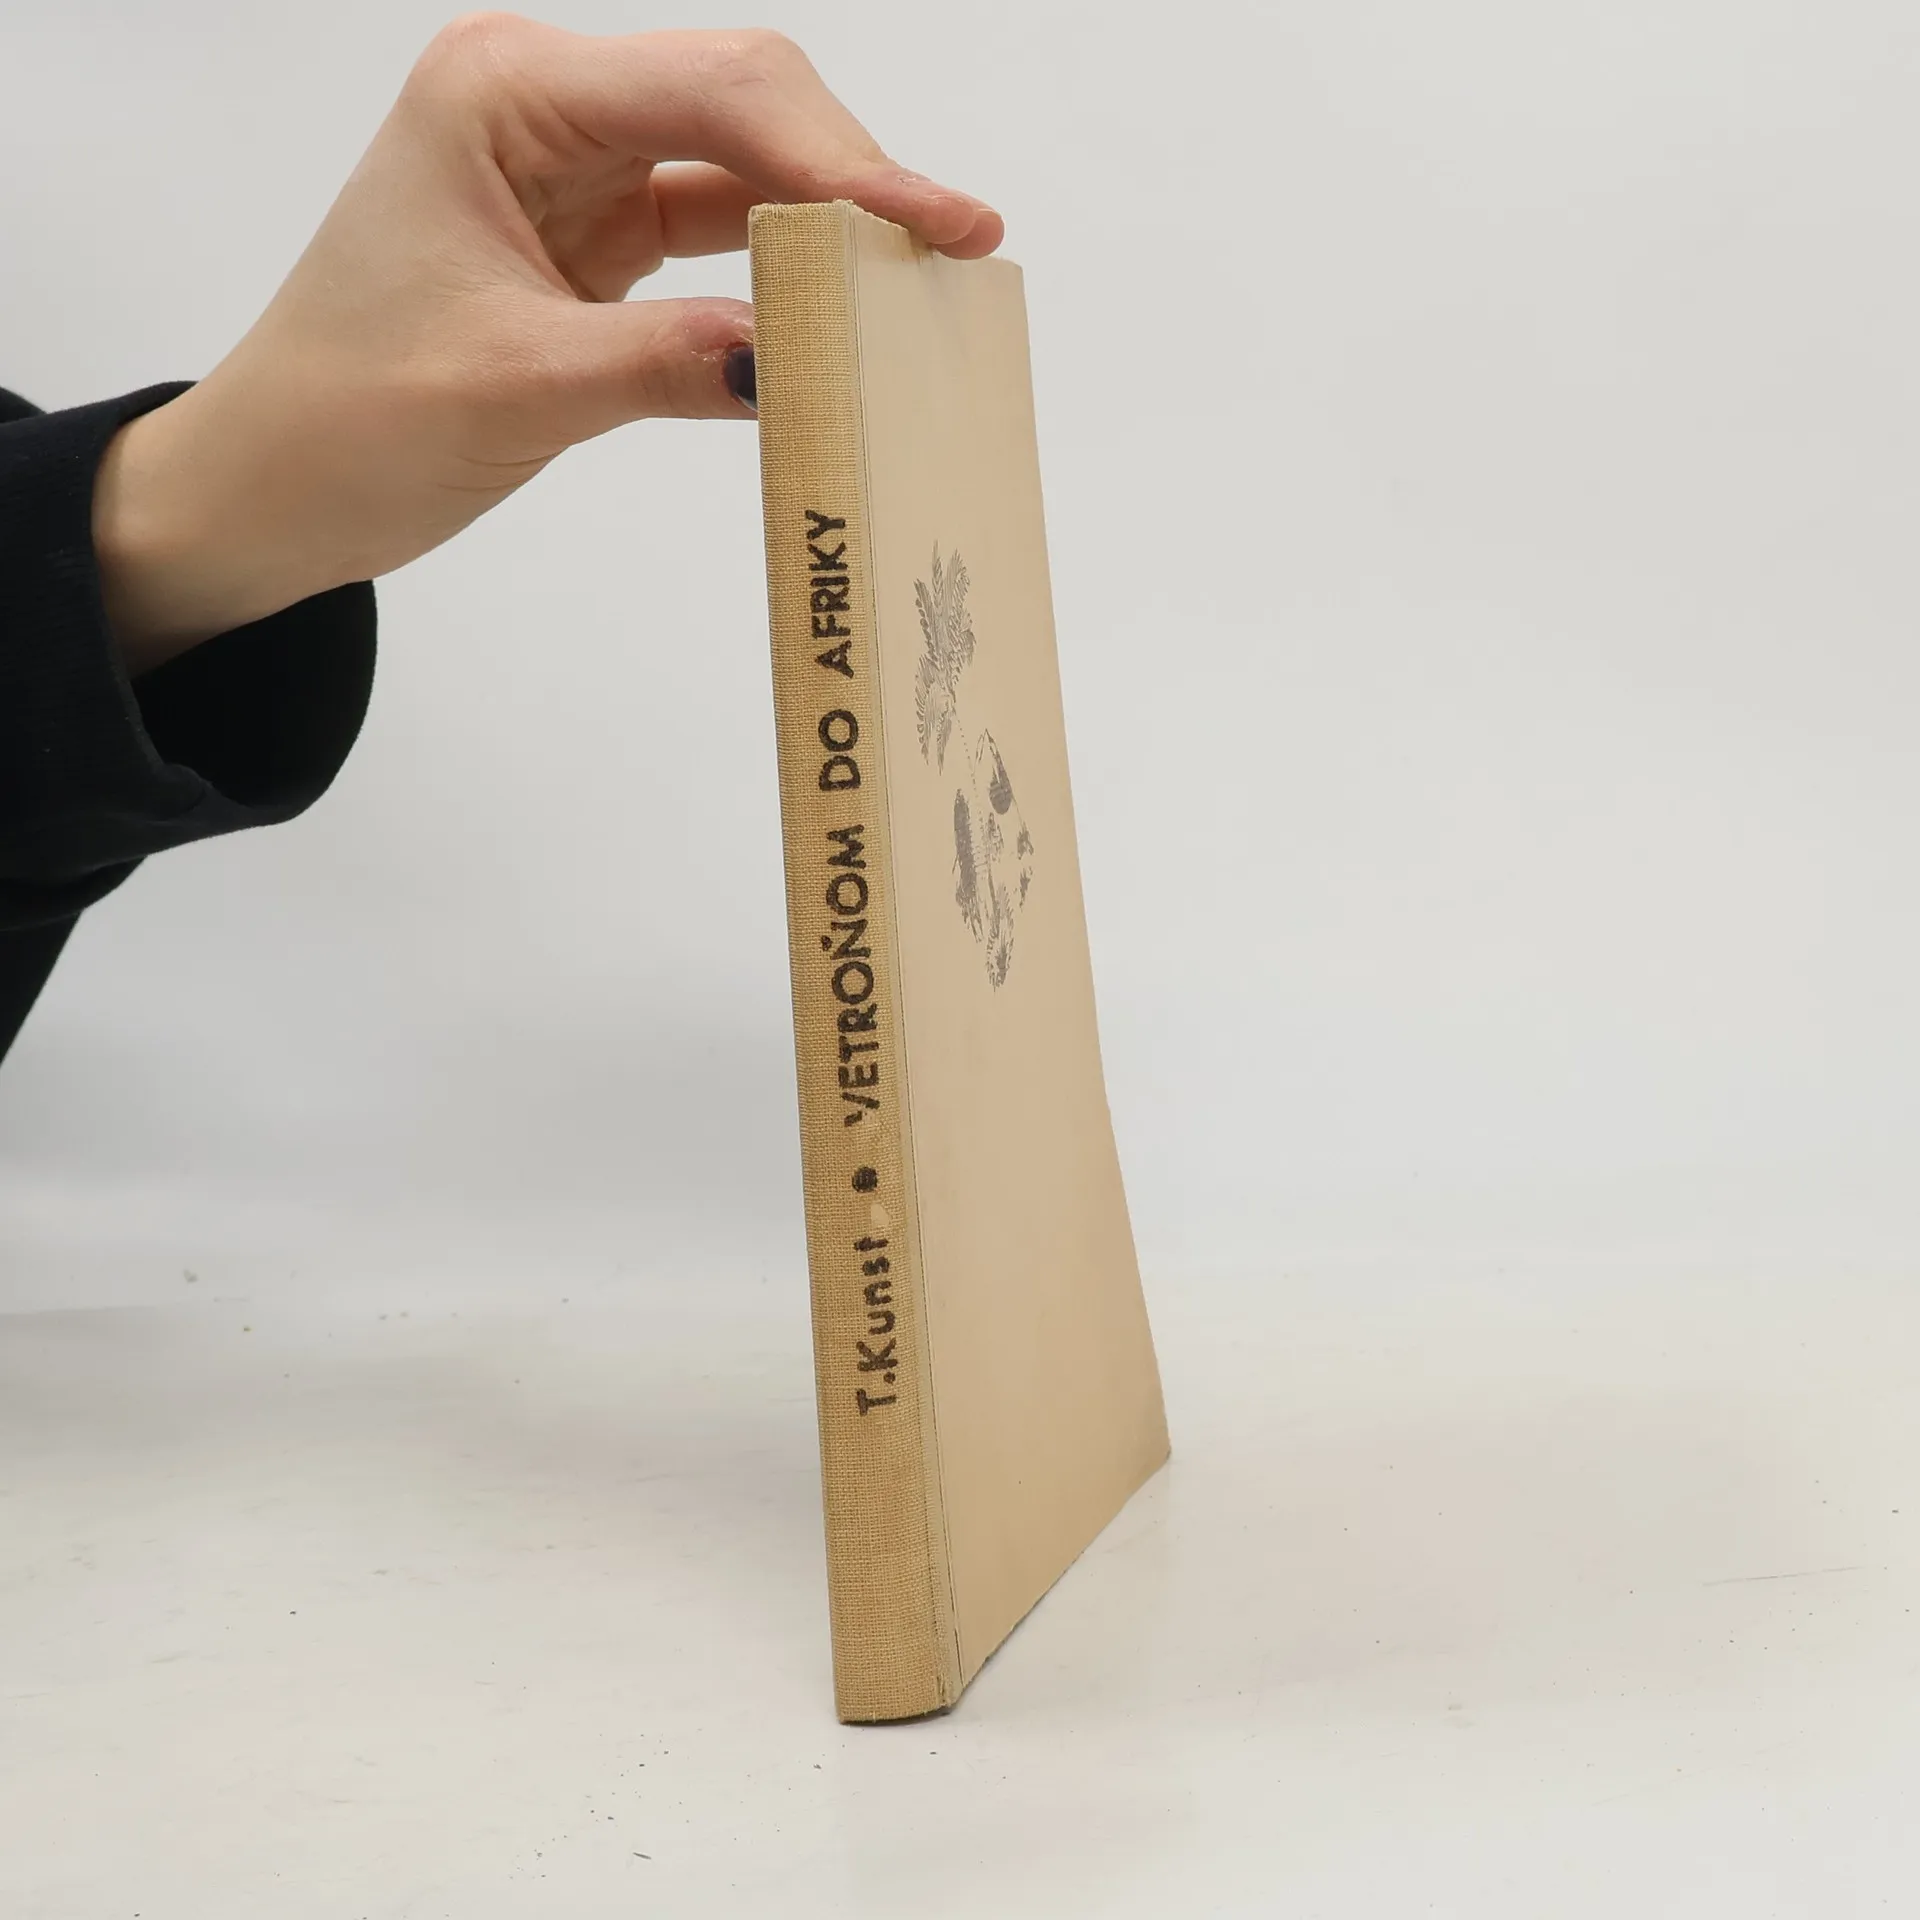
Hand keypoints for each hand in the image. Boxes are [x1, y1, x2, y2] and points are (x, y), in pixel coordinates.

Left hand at [92, 14, 1001, 672]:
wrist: (272, 487)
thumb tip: (806, 365)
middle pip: (744, 107)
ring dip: (829, 226)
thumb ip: (666, 363)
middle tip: (956, 254)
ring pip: (742, 170)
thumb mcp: (516, 388)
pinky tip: (845, 310)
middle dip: (852, 179)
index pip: (713, 94)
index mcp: (506, 92)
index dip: (839, 159)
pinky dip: (783, 276)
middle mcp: (546, 106)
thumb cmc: (345, 420)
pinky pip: (717, 238)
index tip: (937, 226)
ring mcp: (574, 169)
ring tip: (923, 283)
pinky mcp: (594, 240)